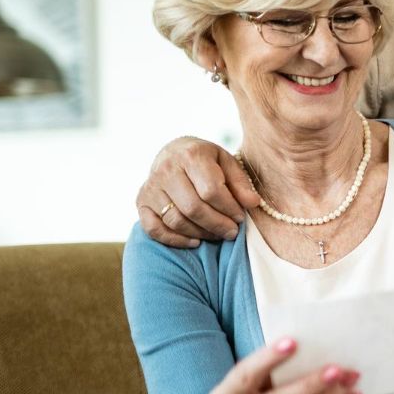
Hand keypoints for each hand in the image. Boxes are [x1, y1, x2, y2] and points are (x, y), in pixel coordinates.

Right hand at [137, 137, 260, 247]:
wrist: (173, 152)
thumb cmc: (206, 161)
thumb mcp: (227, 163)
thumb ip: (241, 183)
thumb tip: (252, 203)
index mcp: (191, 155)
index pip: (211, 190)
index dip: (229, 208)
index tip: (240, 217)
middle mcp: (167, 170)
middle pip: (193, 208)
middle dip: (217, 224)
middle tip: (231, 231)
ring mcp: (151, 187)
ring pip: (175, 220)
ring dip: (200, 233)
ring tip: (217, 234)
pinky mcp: (141, 202)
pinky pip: (154, 229)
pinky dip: (175, 240)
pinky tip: (195, 241)